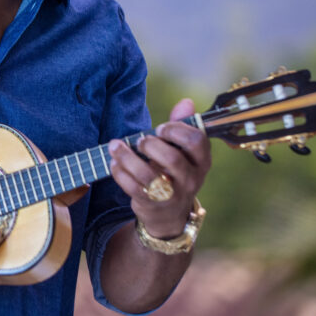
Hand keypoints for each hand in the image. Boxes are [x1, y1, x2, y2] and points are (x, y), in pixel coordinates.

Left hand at [109, 98, 210, 238]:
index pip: (196, 141)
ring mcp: (172, 195)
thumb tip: (186, 102)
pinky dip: (119, 172)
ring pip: (148, 175)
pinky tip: (114, 163)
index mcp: (202, 161)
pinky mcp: (151, 205)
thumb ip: (182, 126)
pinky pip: (132, 187)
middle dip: (151, 145)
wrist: (168, 213)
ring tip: (116, 146)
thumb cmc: (174, 172)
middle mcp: (191, 179)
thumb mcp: (182, 151)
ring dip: (127, 157)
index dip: (175, 130)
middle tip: (140, 141)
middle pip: (172, 159)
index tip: (160, 129)